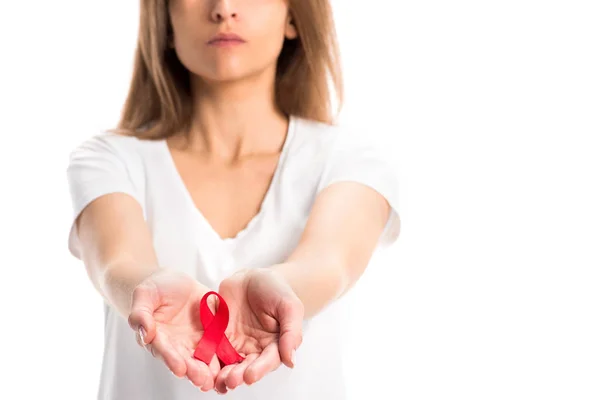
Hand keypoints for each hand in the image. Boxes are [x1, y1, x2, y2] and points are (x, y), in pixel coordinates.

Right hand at [127, 269, 220, 391]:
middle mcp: (177, 344)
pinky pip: (220, 343)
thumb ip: (141, 314)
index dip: (171, 360)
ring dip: (210, 370)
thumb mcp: (144, 295)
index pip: (164, 351)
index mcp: (159, 337)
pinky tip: (234, 363)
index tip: (179, 369)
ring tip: (216, 378)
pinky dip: (226, 355)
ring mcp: (196, 340)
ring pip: (204, 358)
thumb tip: (144, 333)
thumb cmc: (154, 289)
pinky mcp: (212, 332)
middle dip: (194, 371)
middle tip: (202, 380)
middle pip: (186, 360)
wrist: (173, 283)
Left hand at [213, 268, 303, 393]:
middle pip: (246, 366)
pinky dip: (207, 359)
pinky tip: (201, 365)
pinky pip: (211, 348)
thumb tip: (291, 361)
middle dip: (238, 375)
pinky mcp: (218, 336)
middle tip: (230, 380)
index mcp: (274, 345)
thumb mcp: (289, 306)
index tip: (250, 376)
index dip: (259, 369)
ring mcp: (235, 343)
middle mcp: (254, 349)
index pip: (268, 361)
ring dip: (222, 374)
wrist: (253, 277)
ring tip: (217, 379)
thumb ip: (291, 332)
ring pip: (228, 363)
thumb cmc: (276, 290)